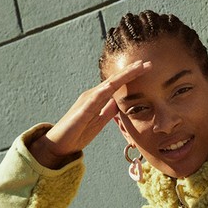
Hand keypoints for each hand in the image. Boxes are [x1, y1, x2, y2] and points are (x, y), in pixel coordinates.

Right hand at [29, 59, 151, 168]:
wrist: (59, 144)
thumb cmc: (78, 133)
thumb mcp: (99, 121)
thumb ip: (108, 111)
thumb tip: (119, 103)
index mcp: (98, 99)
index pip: (118, 85)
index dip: (132, 76)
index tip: (147, 68)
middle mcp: (93, 96)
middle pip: (115, 81)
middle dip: (131, 71)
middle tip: (147, 63)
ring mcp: (87, 101)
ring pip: (108, 86)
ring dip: (122, 76)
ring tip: (136, 68)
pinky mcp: (82, 111)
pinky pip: (94, 100)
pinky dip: (104, 91)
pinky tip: (112, 85)